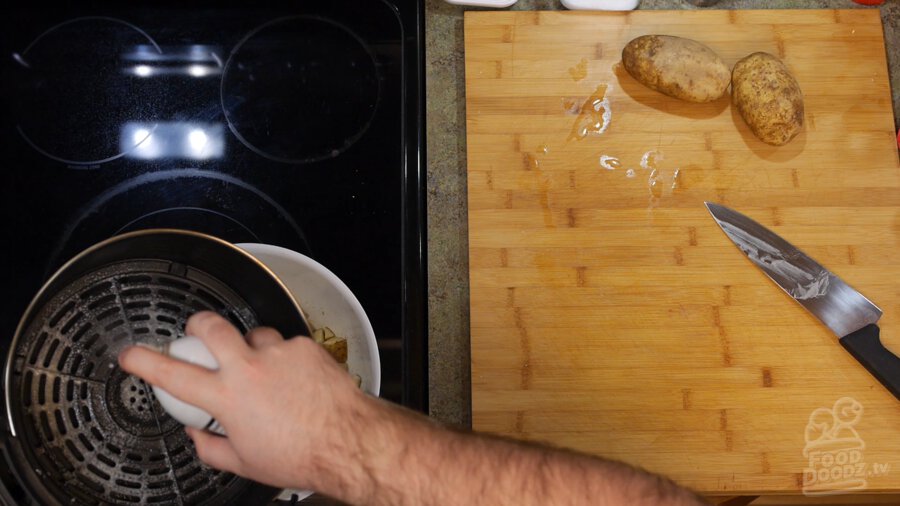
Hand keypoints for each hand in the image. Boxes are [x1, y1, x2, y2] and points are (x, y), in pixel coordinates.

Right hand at [118, 311, 370, 490]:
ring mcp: (278, 352)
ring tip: (262, 372)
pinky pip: (284, 344)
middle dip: (198, 325)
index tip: (132, 354)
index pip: (173, 374)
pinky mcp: (304, 345)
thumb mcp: (244, 463)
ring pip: (253, 334)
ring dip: (250, 347)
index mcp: (227, 397)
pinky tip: (293, 379)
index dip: (145, 361)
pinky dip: (283, 358)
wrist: (348, 441)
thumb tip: (198, 434)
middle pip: (210, 326)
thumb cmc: (301, 455)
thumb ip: (211, 446)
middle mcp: (250, 367)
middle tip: (197, 334)